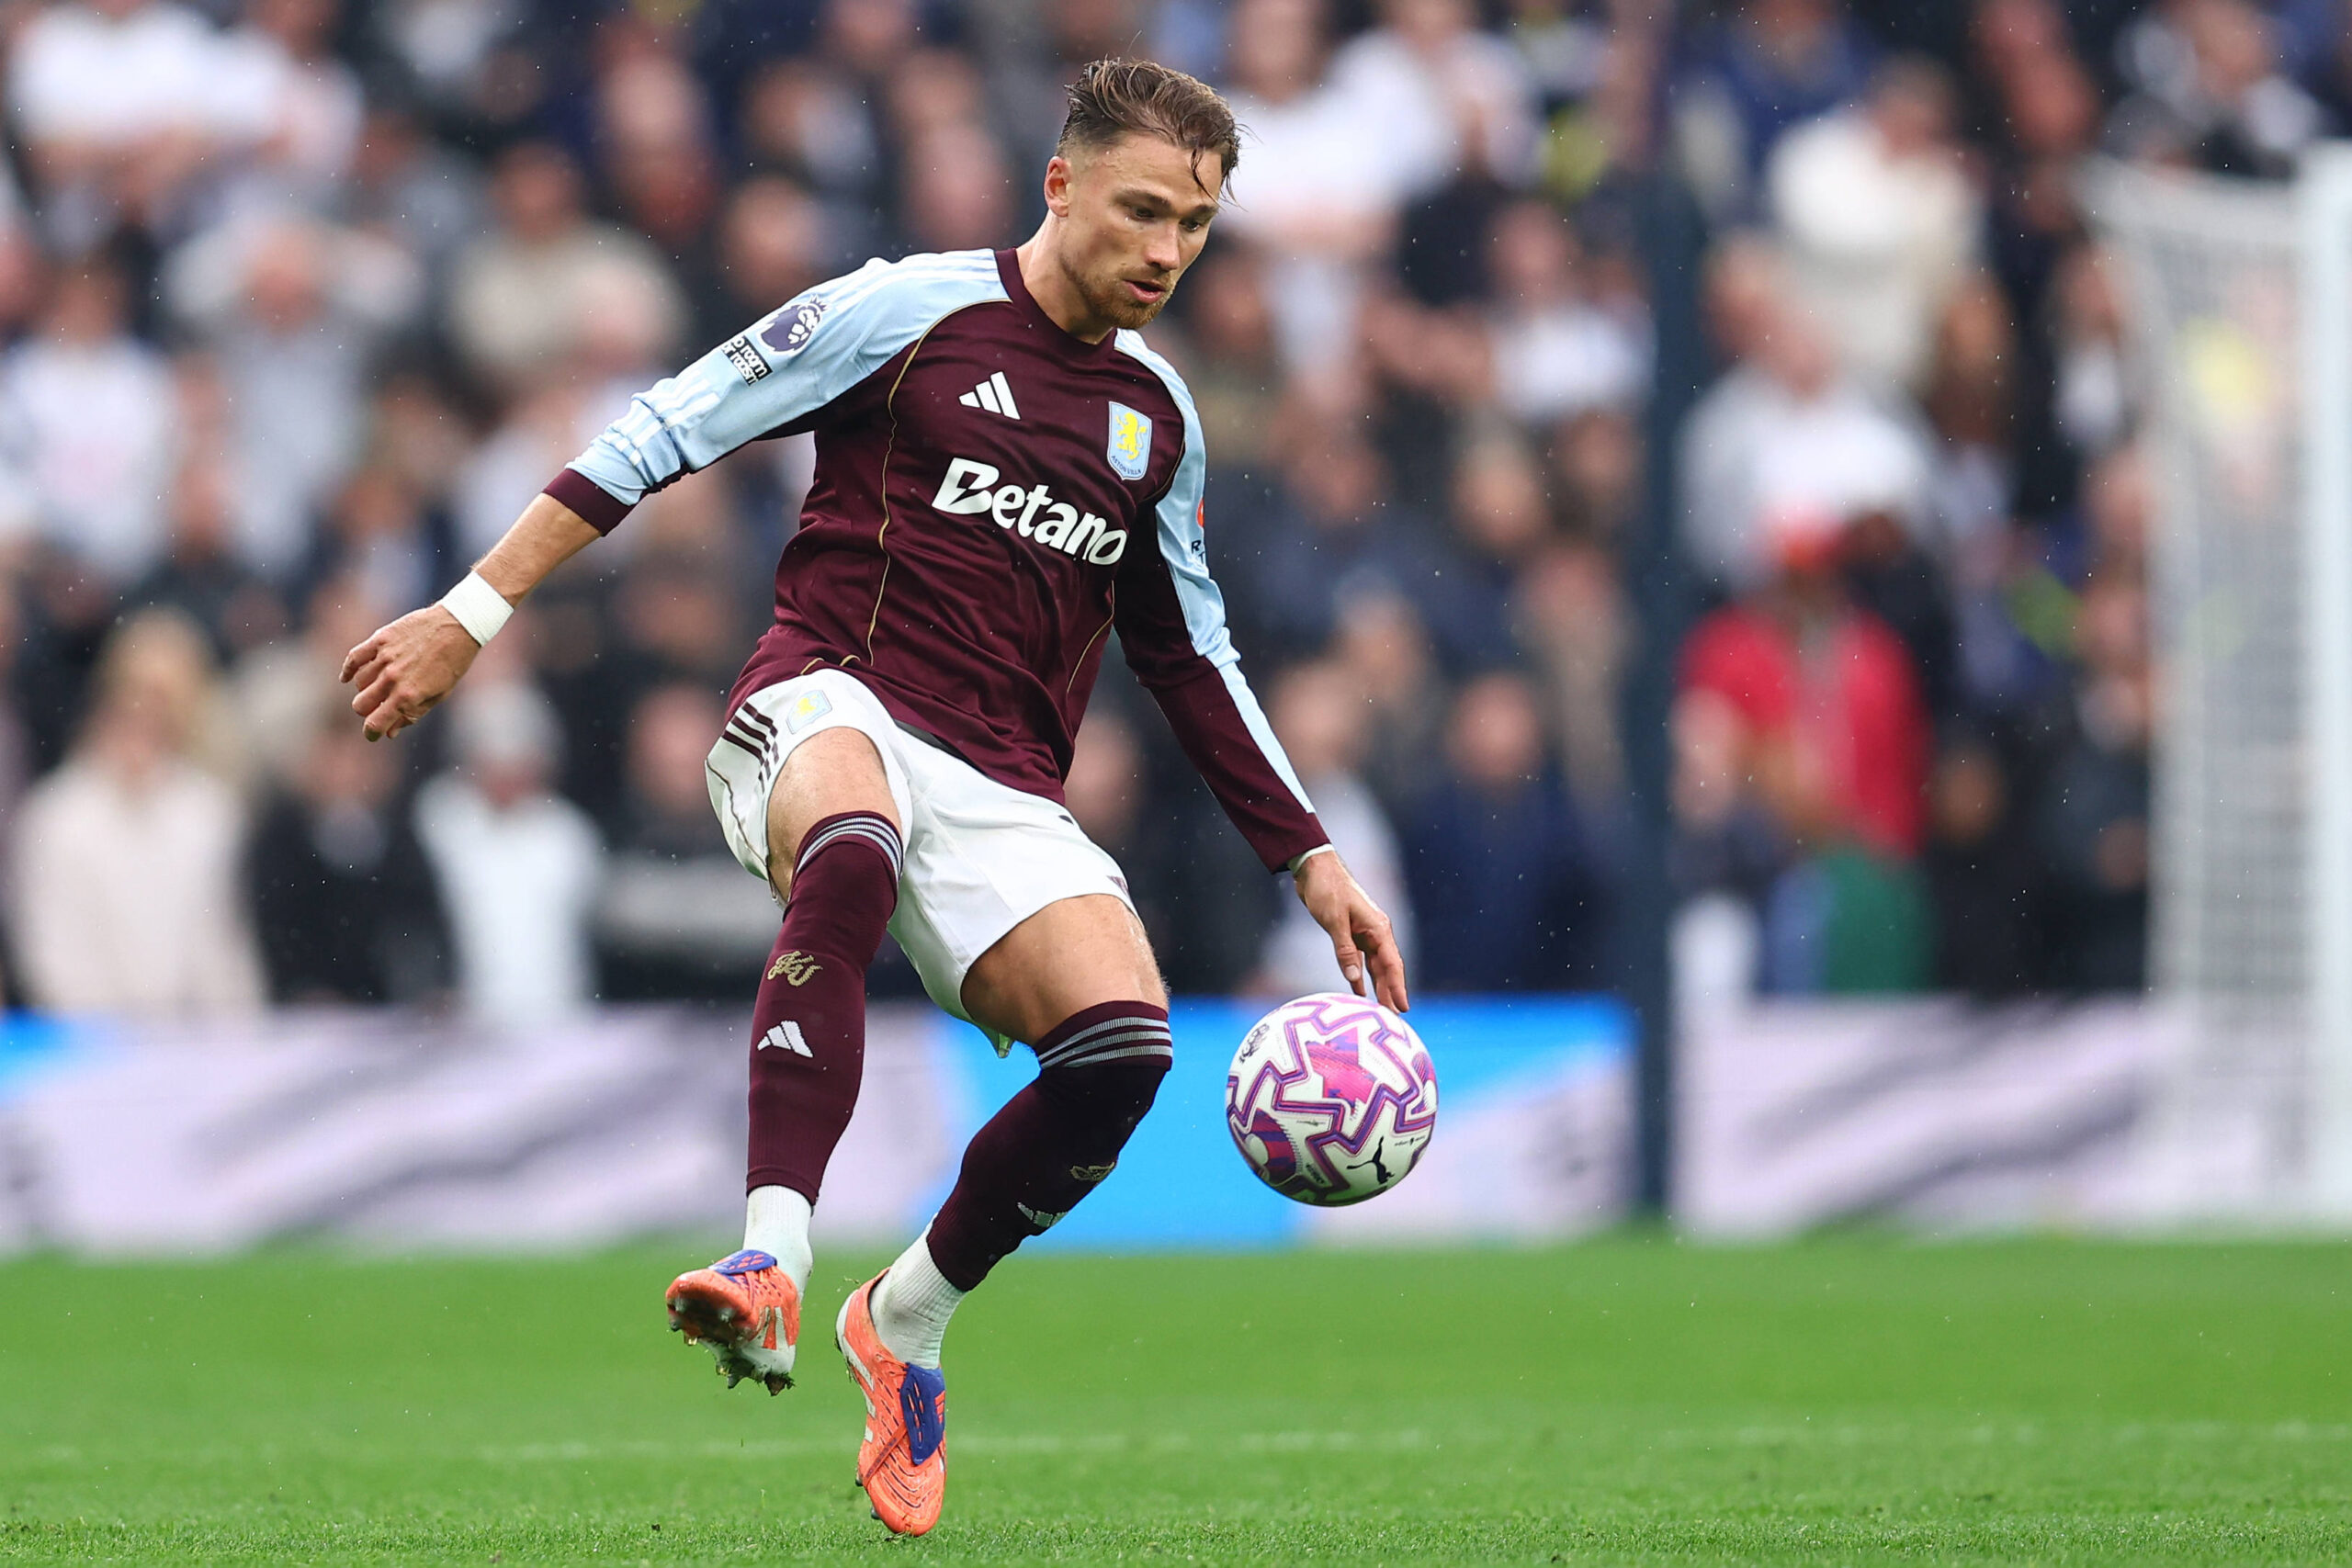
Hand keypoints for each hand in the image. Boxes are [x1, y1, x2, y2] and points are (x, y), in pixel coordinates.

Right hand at [341, 605, 480, 740]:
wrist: (458, 626)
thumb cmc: (453, 663)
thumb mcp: (439, 695)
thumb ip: (412, 714)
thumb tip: (390, 732)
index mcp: (408, 696)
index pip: (375, 724)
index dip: (372, 733)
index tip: (373, 733)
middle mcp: (392, 678)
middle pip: (360, 705)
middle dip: (367, 711)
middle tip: (378, 707)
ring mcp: (384, 658)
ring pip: (358, 683)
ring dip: (366, 689)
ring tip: (380, 685)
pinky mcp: (380, 640)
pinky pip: (353, 658)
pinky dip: (347, 670)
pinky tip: (348, 677)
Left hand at [1292, 849, 1409, 1012]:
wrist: (1314, 868)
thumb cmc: (1327, 889)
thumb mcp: (1335, 920)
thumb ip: (1345, 950)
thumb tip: (1355, 980)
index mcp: (1378, 928)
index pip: (1392, 964)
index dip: (1398, 987)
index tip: (1403, 1008)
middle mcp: (1375, 932)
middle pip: (1386, 969)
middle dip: (1391, 993)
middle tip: (1395, 1019)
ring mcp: (1363, 934)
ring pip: (1374, 967)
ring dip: (1378, 988)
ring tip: (1383, 1011)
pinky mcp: (1350, 934)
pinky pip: (1359, 961)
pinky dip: (1360, 978)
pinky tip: (1360, 994)